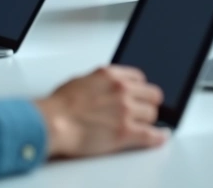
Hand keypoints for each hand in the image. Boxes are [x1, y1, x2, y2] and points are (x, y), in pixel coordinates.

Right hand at [34, 66, 167, 158]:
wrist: (52, 123)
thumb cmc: (59, 106)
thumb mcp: (81, 81)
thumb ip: (100, 82)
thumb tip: (106, 88)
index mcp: (110, 75)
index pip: (139, 77)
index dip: (140, 88)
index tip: (141, 94)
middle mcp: (121, 90)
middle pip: (151, 95)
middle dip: (148, 103)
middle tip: (144, 110)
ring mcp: (126, 111)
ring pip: (152, 115)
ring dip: (147, 121)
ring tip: (142, 126)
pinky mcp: (126, 132)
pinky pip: (152, 135)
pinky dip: (157, 137)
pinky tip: (159, 138)